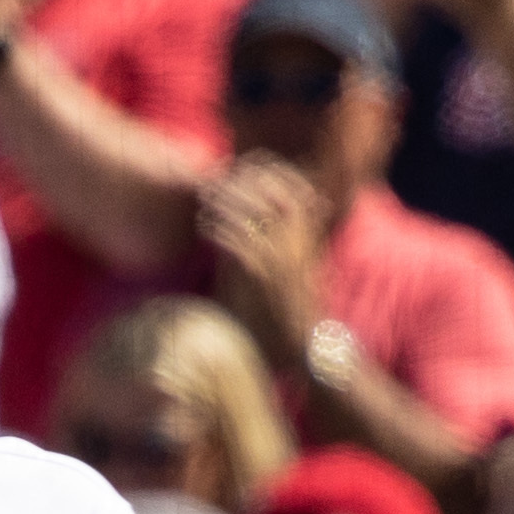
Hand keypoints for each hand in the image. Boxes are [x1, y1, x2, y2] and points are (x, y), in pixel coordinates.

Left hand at [197, 152, 323, 367]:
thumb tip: (264, 225)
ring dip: (226, 202)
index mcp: (308, 236)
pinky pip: (238, 240)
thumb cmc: (295, 313)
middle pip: (271, 192)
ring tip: (205, 201)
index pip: (293, 188)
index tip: (241, 166)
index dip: (268, 171)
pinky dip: (219, 229)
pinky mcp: (263, 276)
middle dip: (242, 181)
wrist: (307, 347)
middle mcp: (297, 241)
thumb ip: (286, 245)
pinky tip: (204, 226)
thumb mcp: (299, 271)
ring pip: (253, 212)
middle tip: (214, 180)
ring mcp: (281, 257)